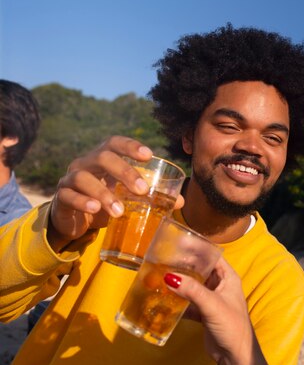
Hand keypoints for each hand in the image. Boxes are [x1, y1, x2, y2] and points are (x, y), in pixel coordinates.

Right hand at [47, 136, 183, 251]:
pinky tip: (95, 210)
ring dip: (104, 194)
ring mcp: (70, 179)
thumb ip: (149, 197)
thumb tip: (180, 202)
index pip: (114, 143)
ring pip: (84, 178)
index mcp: (102, 159)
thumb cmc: (103, 203)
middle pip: (103, 157)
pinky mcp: (61, 198)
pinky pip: (69, 196)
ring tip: (120, 211)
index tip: (148, 155)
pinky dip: (83, 202)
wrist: (72, 221)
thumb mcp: (125, 198)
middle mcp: (85, 164)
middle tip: (142, 190)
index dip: (130, 146)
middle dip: (124, 171)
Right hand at [164, 257, 283, 364]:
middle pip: (198, 269)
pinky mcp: (203, 313)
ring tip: (158, 275)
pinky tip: (163, 298)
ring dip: (178, 282)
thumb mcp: (212, 305)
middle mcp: (219, 285)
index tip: (177, 242)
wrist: (236, 357)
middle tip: (162, 259)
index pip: (211, 255)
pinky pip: (187, 301)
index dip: (196, 248)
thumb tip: (169, 277)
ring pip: (191, 285)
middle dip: (182, 265)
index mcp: (228, 277)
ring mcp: (211, 299)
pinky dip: (177, 300)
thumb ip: (192, 290)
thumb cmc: (232, 327)